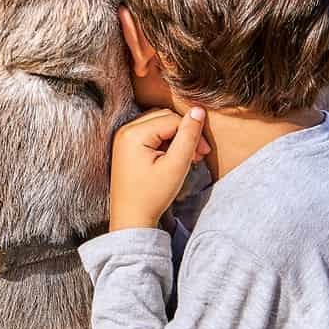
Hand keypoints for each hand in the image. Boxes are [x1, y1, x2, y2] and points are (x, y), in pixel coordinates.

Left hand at [109, 107, 209, 230]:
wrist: (131, 218)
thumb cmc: (151, 196)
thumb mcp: (176, 165)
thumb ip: (188, 136)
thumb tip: (198, 110)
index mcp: (133, 134)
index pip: (172, 120)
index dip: (192, 133)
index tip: (204, 153)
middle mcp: (125, 131)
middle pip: (164, 118)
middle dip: (184, 133)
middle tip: (198, 155)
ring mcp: (123, 138)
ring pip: (159, 124)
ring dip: (176, 137)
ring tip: (188, 157)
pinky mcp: (126, 146)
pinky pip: (150, 134)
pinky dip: (165, 142)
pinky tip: (174, 157)